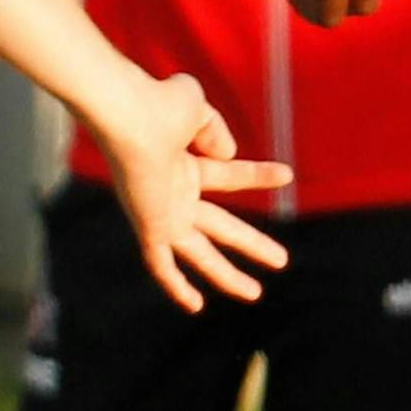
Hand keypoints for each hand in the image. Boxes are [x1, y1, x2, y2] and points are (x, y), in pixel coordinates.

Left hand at [93, 69, 291, 312]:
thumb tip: (225, 155)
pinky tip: (194, 306)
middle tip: (282, 260)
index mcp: (181, 162)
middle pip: (219, 224)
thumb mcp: (195, 106)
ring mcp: (161, 211)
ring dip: (225, 274)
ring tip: (255, 294)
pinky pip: (159, 263)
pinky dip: (175, 284)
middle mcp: (171, 190)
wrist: (124, 113)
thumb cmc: (156, 104)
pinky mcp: (148, 226)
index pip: (226, 174)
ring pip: (197, 252)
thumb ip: (212, 128)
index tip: (285, 176)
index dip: (256, 176)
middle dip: (249, 242)